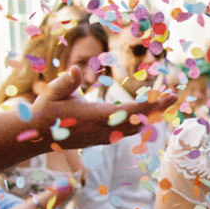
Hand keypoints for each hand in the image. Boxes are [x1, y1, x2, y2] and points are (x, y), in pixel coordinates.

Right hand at [31, 67, 176, 150]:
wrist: (36, 136)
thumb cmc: (45, 111)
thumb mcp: (53, 92)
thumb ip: (66, 82)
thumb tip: (75, 69)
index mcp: (98, 117)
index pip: (132, 111)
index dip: (153, 105)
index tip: (169, 96)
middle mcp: (105, 130)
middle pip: (140, 120)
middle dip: (157, 108)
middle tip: (173, 96)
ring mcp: (105, 137)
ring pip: (134, 128)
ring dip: (149, 115)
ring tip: (163, 101)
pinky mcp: (102, 139)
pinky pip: (126, 131)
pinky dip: (138, 121)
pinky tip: (145, 114)